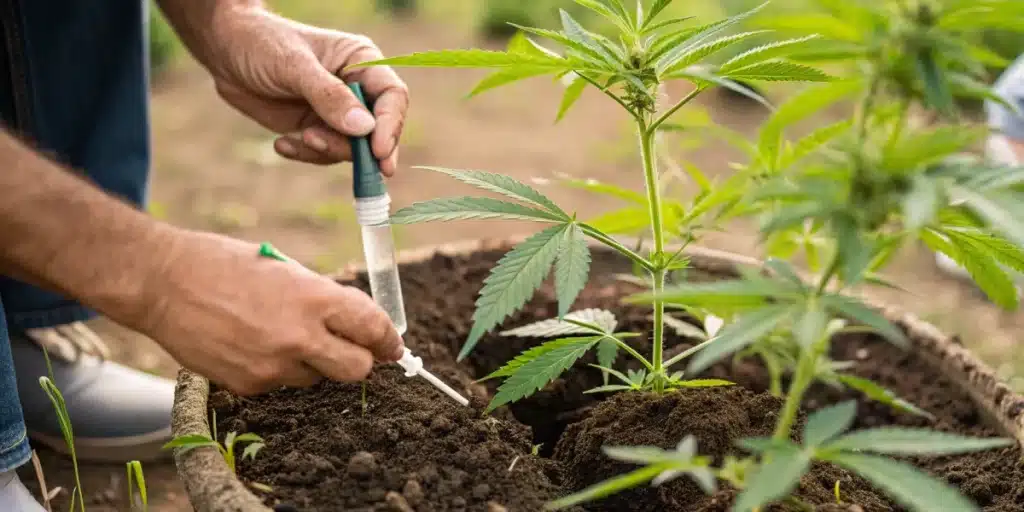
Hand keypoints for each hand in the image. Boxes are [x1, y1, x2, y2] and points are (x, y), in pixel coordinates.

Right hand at [139, 229, 404, 395]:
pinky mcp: (248, 386)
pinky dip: (276, 370)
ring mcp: (273, 366)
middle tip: (351, 350)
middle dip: (360, 361)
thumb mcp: (284, 269)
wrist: (161, 282)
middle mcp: (299, 336)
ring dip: (312, 363)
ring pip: (317, 380)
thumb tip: (350, 321)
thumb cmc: (222, 264)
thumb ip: (320, 297)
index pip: (373, 328)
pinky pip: (280, 385)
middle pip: (358, 370)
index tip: (393, 346)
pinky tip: (251, 344)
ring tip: (280, 334)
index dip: (389, 340)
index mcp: (314, 298)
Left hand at [205, 6, 407, 173]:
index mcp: (361, 62)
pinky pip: (322, 153)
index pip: (392, 96)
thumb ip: (329, 96)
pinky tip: (281, 143)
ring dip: (326, 150)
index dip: (390, 125)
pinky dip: (304, 154)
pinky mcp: (314, 128)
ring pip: (350, 148)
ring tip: (299, 138)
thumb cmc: (261, 43)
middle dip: (359, 148)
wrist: (224, 50)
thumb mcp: (294, 66)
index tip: (378, 152)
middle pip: (377, 129)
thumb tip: (364, 129)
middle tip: (337, 157)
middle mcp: (355, 89)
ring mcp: (335, 112)